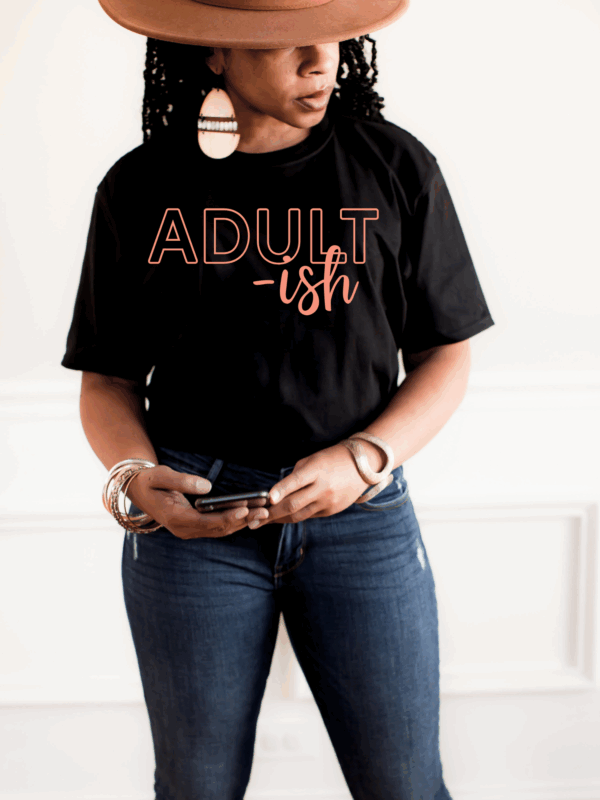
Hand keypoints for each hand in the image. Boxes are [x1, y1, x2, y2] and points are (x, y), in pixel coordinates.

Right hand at [125, 465, 268, 539]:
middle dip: (243, 520)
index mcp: (175, 518)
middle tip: (264, 511)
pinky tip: (250, 513)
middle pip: (219, 529)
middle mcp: (184, 529)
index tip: (246, 508)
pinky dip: (235, 521)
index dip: (228, 516)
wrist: (137, 490)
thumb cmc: (150, 480)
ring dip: (243, 522)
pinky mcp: (194, 527)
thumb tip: (207, 487)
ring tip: (263, 512)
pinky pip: (217, 527)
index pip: (207, 521)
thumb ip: (183, 482)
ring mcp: (189, 530)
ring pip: (221, 530)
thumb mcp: (161, 476)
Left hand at [248, 443, 375, 528]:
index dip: (281, 490)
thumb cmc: (332, 459)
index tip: (268, 499)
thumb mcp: (312, 460)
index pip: (296, 480)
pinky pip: (309, 515)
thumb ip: (296, 476)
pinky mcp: (332, 510)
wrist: (362, 466)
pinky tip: (284, 517)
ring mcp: (328, 501)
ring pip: (299, 515)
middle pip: (294, 504)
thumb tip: (278, 493)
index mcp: (316, 470)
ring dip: (280, 519)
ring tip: (264, 522)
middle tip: (255, 520)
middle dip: (272, 514)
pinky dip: (296, 516)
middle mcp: (323, 488)